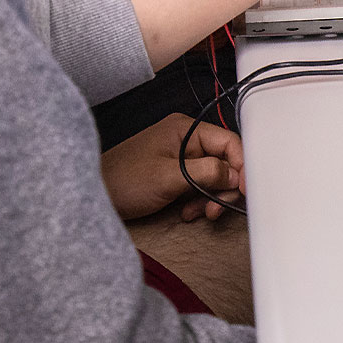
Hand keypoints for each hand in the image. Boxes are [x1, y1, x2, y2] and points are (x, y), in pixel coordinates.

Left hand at [100, 113, 244, 221]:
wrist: (96, 197)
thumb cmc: (124, 180)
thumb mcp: (168, 177)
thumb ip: (206, 173)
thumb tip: (235, 175)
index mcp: (185, 129)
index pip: (228, 142)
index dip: (241, 166)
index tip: (245, 190)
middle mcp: (186, 139)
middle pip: (224, 161)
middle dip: (224, 187)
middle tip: (216, 208)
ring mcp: (181, 156)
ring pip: (214, 177)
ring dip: (210, 198)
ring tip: (197, 213)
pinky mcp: (177, 173)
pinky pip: (200, 186)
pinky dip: (199, 201)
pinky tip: (188, 212)